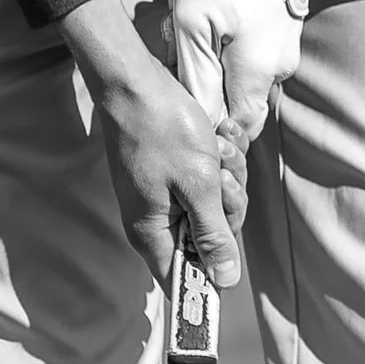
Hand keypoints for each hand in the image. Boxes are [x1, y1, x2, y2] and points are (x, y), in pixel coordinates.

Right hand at [58, 0, 244, 291]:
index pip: (184, 281)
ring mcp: (165, 196)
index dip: (211, 276)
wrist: (135, 82)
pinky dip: (221, 159)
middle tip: (221, 174)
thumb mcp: (198, 184)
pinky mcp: (175, 174)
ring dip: (228, 175)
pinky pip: (211, 180)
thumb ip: (213, 234)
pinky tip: (217, 137)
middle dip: (228, 204)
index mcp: (154, 233)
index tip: (228, 259)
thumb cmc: (163, 129)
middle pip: (212, 238)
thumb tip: (224, 281)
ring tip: (216, 147)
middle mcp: (157, 221)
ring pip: (217, 205)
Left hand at [171, 0, 310, 146]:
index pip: (238, 128)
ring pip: (242, 73)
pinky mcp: (284, 28)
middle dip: (205, 86)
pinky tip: (207, 9)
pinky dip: (225, 39)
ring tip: (185, 18)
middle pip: (238, 102)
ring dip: (211, 56)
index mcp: (258, 74)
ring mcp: (285, 47)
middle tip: (178, 52)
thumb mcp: (191, 25)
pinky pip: (252, 50)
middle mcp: (279, 68)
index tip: (185, 101)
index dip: (212, 128)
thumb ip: (196, 79)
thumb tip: (203, 121)